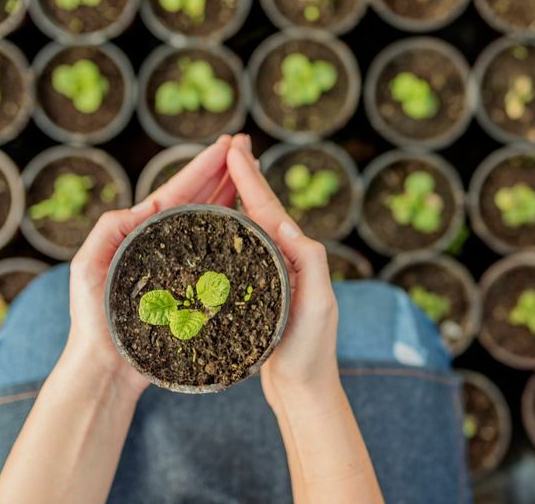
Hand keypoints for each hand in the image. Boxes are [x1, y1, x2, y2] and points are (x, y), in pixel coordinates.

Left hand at [65, 135, 237, 396]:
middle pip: (197, 198)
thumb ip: (109, 231)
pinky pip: (216, 254)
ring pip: (209, 221)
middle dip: (221, 170)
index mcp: (142, 232)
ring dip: (229, 194)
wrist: (106, 366)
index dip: (203, 166)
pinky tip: (248, 223)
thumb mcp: (89, 266)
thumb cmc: (93, 320)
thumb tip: (141, 206)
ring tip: (250, 173)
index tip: (227, 145)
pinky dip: (231, 233)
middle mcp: (164, 244)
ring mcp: (179, 266)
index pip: (178, 191)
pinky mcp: (193, 290)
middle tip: (245, 146)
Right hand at [225, 134, 340, 407]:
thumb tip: (284, 221)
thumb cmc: (311, 351)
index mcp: (297, 257)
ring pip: (252, 227)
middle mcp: (287, 261)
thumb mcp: (316, 304)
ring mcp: (274, 276)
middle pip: (262, 210)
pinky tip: (217, 228)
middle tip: (231, 144)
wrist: (304, 390)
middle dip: (247, 176)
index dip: (251, 177)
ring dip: (238, 197)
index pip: (269, 209)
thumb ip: (309, 262)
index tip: (233, 149)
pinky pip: (244, 251)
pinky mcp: (260, 294)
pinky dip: (231, 230)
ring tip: (224, 173)